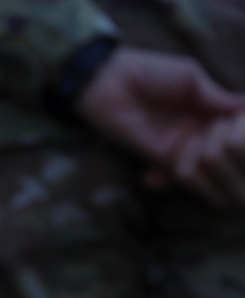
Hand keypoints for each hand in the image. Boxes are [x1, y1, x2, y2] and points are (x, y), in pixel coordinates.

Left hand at [77, 46, 244, 205]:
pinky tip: (166, 169)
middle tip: (216, 133)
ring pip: (201, 169)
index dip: (239, 133)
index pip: (234, 131)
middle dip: (223, 150)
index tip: (239, 126)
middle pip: (222, 154)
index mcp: (208, 109)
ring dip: (202, 164)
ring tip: (198, 148)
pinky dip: (171, 179)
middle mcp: (196, 131)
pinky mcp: (155, 157)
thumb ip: (215, 96)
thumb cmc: (150, 71)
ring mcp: (176, 146)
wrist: (111, 81)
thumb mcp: (190, 77)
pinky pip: (172, 176)